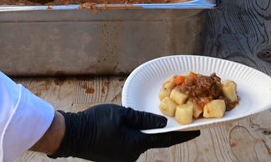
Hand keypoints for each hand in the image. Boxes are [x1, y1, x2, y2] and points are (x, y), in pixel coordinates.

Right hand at [51, 105, 198, 161]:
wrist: (72, 136)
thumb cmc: (96, 121)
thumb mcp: (122, 114)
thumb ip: (144, 118)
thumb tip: (163, 122)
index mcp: (137, 144)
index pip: (167, 139)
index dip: (183, 134)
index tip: (198, 130)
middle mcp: (133, 156)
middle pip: (151, 140)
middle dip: (153, 128)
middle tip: (149, 114)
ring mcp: (124, 160)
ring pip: (138, 143)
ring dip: (138, 132)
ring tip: (122, 120)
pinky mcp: (115, 160)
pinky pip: (128, 147)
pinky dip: (128, 137)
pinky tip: (116, 128)